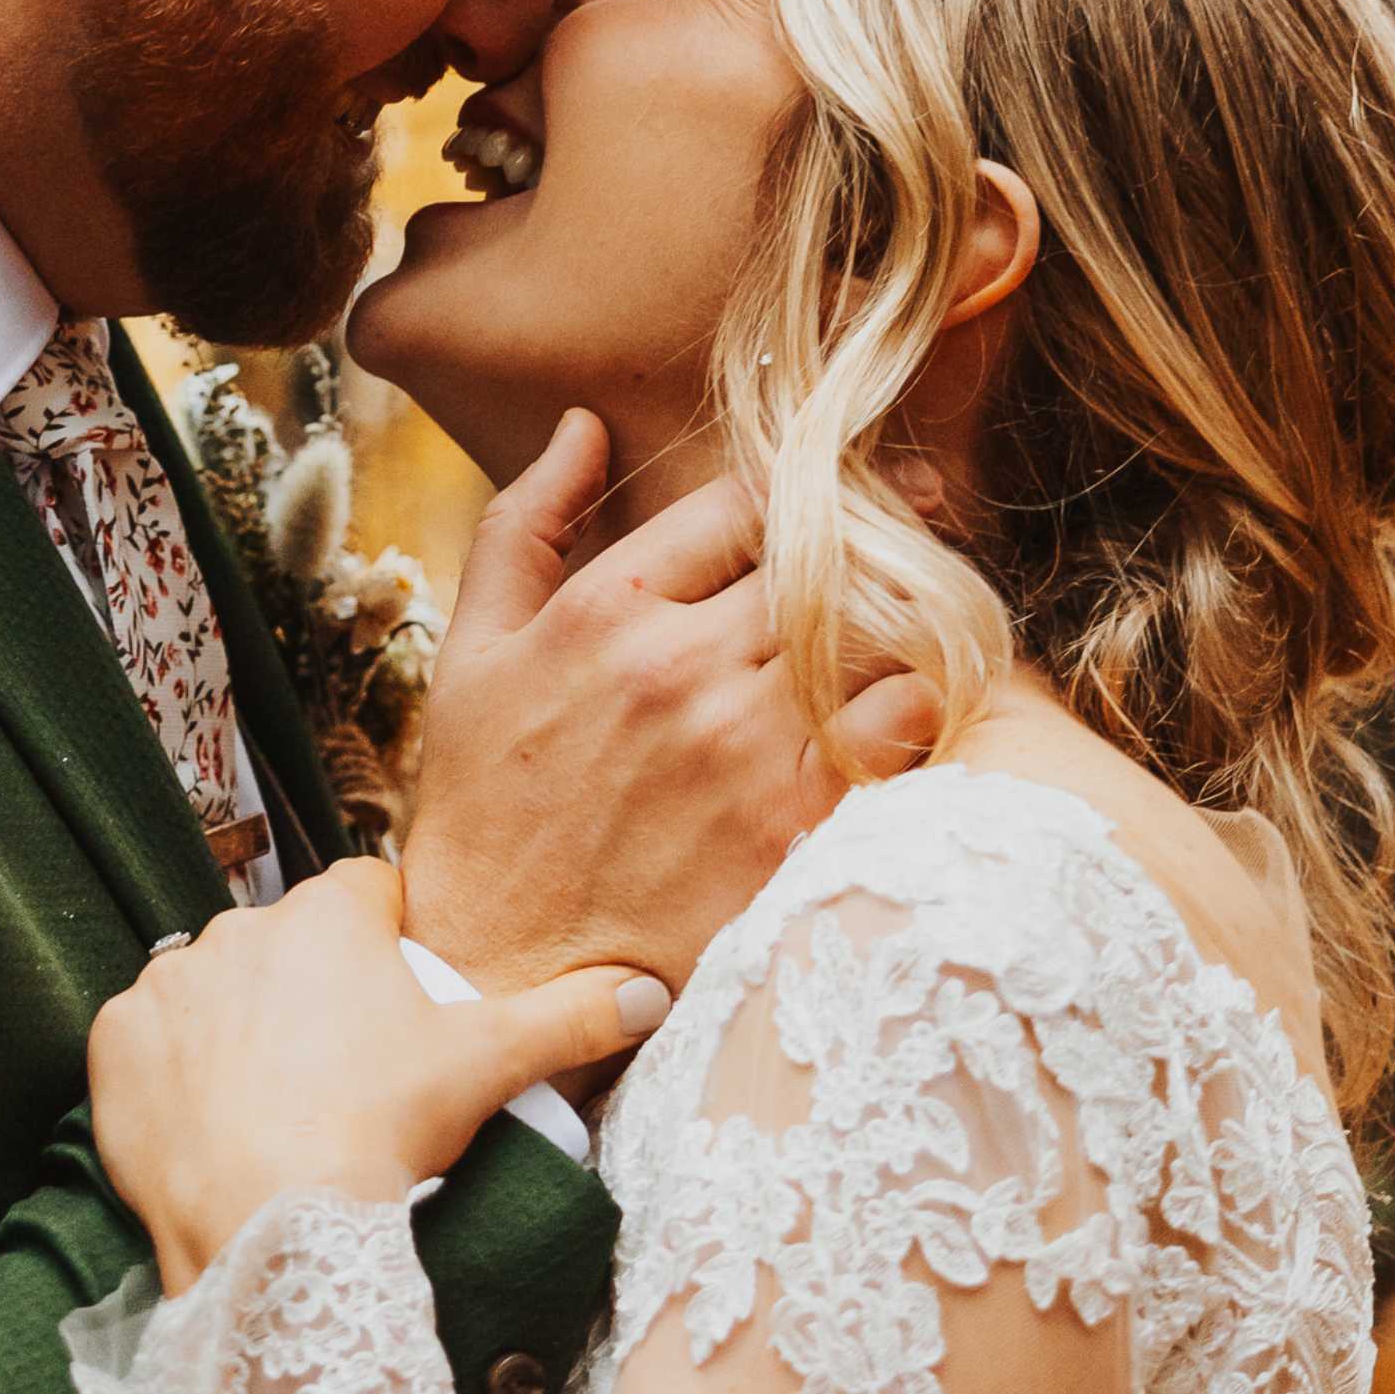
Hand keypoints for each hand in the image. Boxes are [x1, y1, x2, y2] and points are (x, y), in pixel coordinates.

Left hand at [93, 862, 673, 1292]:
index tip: (402, 1002)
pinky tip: (213, 1116)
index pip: (369, 892)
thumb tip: (653, 994)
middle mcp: (239, 929)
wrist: (268, 1221)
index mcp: (330, 916)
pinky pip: (149, 1040)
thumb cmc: (380, 1129)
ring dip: (239, 1025)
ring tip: (278, 1099)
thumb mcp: (492, 1066)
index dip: (391, 941)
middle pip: (290, 943)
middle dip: (313, 987)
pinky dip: (174, 1070)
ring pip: (217, 988)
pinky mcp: (114, 1043)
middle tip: (348, 1067)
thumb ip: (575, 1018)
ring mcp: (168, 984)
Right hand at [401, 416, 947, 994]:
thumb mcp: (473, 652)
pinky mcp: (794, 822)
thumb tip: (587, 424)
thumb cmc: (487, 809)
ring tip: (917, 630)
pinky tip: (903, 716)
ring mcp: (742, 744)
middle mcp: (680, 664)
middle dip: (880, 544)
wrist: (502, 969)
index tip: (848, 500)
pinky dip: (920, 706)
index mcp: (607, 607)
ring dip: (907, 621)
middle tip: (921, 543)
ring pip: (879, 629)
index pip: (749, 500)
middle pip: (829, 556)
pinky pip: (904, 722)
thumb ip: (526, 524)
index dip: (808, 493)